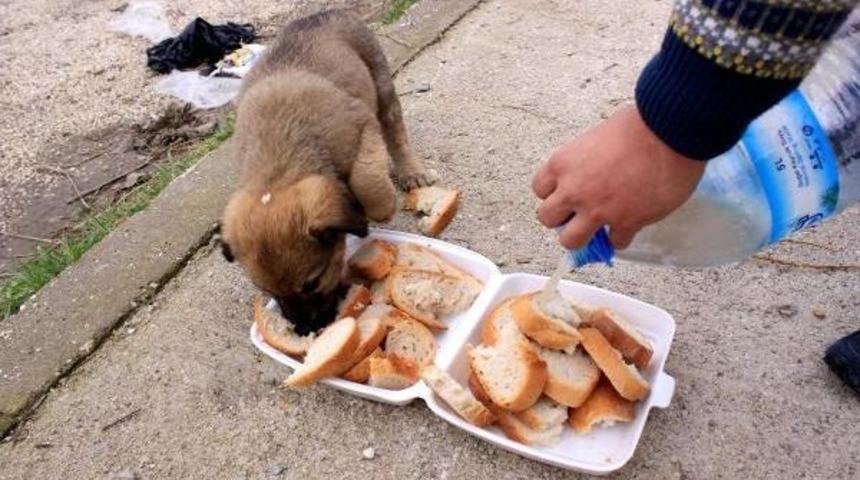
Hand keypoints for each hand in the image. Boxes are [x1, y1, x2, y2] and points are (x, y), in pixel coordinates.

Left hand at [532, 105, 705, 248]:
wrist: (670, 132)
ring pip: (571, 241)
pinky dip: (621, 237)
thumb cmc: (639, 125)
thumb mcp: (597, 137)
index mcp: (563, 164)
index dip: (554, 193)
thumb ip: (586, 160)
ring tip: (598, 229)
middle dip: (563, 218)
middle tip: (580, 213)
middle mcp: (573, 190)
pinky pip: (615, 243)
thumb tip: (592, 169)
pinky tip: (630, 225)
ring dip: (583, 237)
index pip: (540, 190)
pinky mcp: (626, 222)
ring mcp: (598, 210)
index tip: (567, 193)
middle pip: (547, 219)